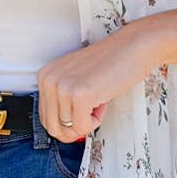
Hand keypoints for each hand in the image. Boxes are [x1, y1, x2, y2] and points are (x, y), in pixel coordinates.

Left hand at [37, 20, 158, 140]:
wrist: (131, 47)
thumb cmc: (109, 62)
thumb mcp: (74, 79)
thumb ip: (62, 101)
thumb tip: (61, 131)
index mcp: (45, 76)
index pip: (45, 118)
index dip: (67, 121)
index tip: (81, 110)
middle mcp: (49, 80)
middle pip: (54, 128)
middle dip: (75, 127)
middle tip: (90, 112)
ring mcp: (63, 87)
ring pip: (69, 129)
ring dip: (88, 121)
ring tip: (98, 99)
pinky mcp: (80, 95)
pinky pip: (83, 127)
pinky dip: (96, 120)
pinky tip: (102, 100)